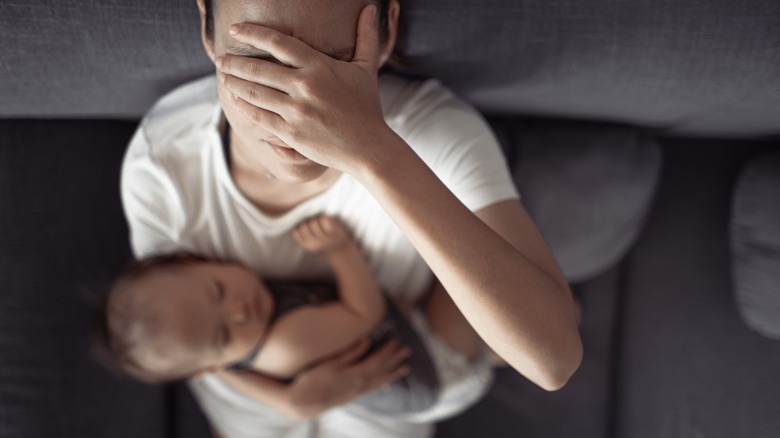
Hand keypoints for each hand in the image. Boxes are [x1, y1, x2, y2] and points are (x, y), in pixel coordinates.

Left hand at [215, 5, 398, 172]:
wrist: (368, 147)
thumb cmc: (367, 106)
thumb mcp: (366, 69)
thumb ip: (366, 37)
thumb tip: (370, 8)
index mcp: (320, 66)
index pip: (278, 43)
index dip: (252, 33)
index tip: (235, 31)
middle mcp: (305, 86)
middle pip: (258, 68)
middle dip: (233, 62)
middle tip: (220, 59)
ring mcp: (296, 111)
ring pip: (253, 92)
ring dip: (233, 83)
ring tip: (223, 77)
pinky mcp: (290, 132)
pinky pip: (259, 116)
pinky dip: (243, 106)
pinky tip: (235, 99)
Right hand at [287, 338, 409, 418]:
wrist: (303, 403)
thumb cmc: (313, 380)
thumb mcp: (331, 363)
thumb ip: (351, 352)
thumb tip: (367, 340)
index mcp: (356, 375)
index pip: (378, 360)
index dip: (388, 350)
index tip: (396, 340)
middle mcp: (360, 385)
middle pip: (383, 370)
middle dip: (395, 360)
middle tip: (407, 350)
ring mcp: (357, 393)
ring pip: (380, 382)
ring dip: (393, 374)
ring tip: (405, 368)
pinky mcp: (352, 397)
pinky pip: (372, 390)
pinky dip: (382, 385)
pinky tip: (386, 385)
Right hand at [292, 215, 350, 253]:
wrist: (342, 251)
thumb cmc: (324, 243)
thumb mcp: (311, 242)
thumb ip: (304, 234)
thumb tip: (297, 218)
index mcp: (307, 246)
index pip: (295, 232)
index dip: (299, 226)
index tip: (305, 226)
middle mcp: (315, 244)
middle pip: (303, 226)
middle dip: (307, 221)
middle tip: (314, 223)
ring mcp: (325, 239)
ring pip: (313, 222)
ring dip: (316, 219)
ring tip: (321, 222)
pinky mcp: (334, 232)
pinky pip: (324, 220)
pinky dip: (325, 218)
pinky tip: (328, 222)